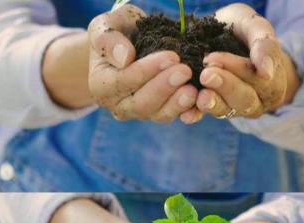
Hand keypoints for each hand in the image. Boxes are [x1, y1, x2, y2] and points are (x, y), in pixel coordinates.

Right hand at [87, 4, 197, 122]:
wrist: (134, 41)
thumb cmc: (119, 32)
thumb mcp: (106, 26)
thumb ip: (107, 39)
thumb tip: (124, 58)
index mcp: (101, 85)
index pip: (123, 82)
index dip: (146, 71)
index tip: (171, 56)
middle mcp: (120, 105)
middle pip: (142, 104)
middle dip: (165, 87)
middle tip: (185, 71)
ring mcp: (143, 112)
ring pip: (160, 115)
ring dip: (178, 103)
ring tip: (194, 89)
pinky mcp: (163, 112)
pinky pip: (177, 117)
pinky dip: (190, 111)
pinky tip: (202, 100)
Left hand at [194, 3, 299, 118]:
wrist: (223, 36)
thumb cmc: (243, 30)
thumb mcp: (255, 26)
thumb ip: (265, 45)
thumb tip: (265, 72)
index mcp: (274, 82)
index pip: (261, 81)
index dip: (239, 70)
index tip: (216, 57)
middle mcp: (257, 100)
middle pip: (246, 100)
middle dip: (226, 87)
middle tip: (206, 73)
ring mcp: (235, 108)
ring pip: (227, 111)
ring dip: (214, 103)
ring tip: (201, 96)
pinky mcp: (213, 109)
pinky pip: (205, 116)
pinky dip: (196, 115)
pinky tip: (187, 112)